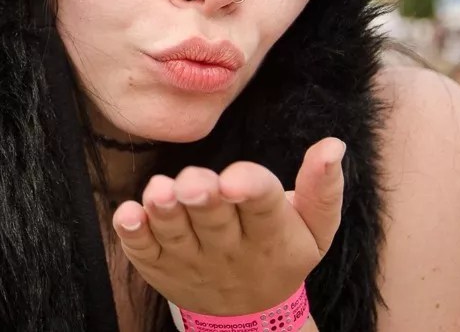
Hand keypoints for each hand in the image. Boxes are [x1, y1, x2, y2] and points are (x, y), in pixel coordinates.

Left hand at [112, 137, 345, 315]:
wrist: (250, 313)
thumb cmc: (281, 252)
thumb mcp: (314, 228)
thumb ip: (323, 189)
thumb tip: (333, 145)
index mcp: (270, 233)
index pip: (262, 206)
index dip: (250, 188)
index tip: (236, 177)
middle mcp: (228, 248)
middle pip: (213, 219)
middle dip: (202, 198)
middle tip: (193, 181)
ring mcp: (189, 259)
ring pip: (175, 233)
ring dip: (164, 212)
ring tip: (158, 192)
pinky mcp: (158, 264)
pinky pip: (142, 250)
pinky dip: (133, 233)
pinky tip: (126, 213)